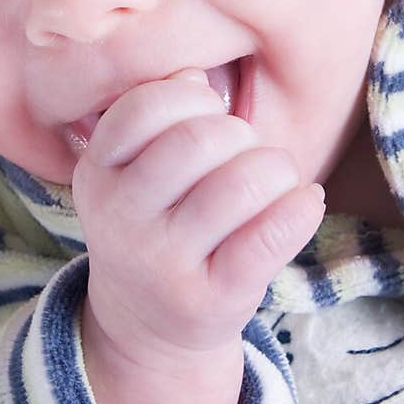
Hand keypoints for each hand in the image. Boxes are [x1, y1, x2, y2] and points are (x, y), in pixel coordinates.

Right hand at [73, 68, 324, 365]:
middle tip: (247, 154)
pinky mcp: (210, 299)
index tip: (207, 118)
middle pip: (197, 139)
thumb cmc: (159, 221)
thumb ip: (161, 117)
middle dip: (240, 134)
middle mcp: (120, 218)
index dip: (191, 100)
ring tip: (276, 180)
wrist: (146, 326)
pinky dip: (301, 208)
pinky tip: (305, 202)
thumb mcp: (136, 170)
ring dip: (276, 169)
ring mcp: (162, 264)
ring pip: (240, 184)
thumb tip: (195, 77)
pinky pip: (269, 236)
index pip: (143, 108)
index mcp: (98, 172)